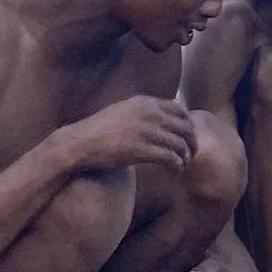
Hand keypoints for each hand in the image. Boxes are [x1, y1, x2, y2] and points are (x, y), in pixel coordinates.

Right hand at [64, 96, 196, 171]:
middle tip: (191, 152)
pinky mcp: (141, 150)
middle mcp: (149, 114)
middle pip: (184, 127)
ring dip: (185, 155)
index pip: (180, 109)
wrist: (80, 143)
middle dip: (191, 141)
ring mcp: (146, 131)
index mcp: (145, 102)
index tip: (188, 134)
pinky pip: (170, 158)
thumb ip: (144, 112)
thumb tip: (163, 120)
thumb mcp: (123, 110)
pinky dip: (177, 164)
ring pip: (180, 144)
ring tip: (184, 163)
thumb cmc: (100, 130)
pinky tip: (176, 169)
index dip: (188, 123)